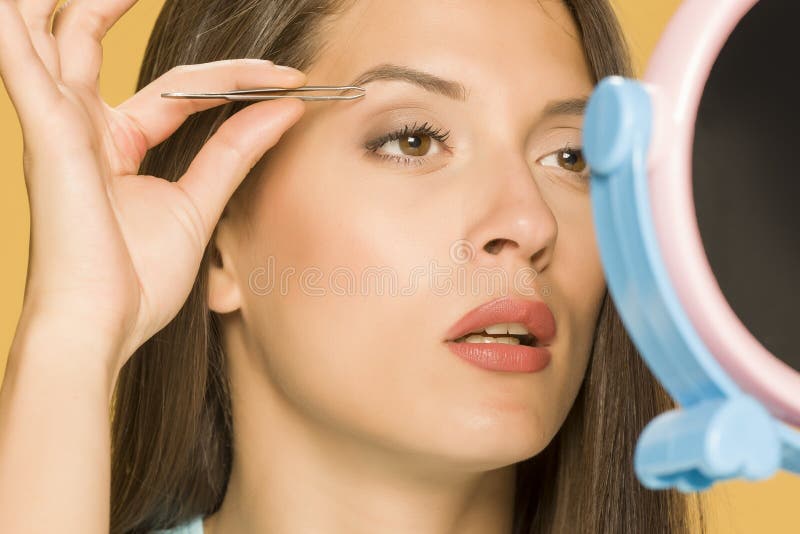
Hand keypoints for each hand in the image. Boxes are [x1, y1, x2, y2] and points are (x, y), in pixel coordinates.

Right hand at [0, 0, 306, 379]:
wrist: (101, 326)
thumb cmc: (137, 279)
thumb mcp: (199, 202)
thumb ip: (236, 150)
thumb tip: (285, 106)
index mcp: (114, 143)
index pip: (180, 88)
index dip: (235, 78)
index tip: (289, 79)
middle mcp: (80, 125)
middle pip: (101, 43)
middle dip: (119, 4)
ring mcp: (59, 123)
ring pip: (54, 33)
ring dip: (79, 3)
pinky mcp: (47, 130)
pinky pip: (23, 56)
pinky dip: (16, 25)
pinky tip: (14, 1)